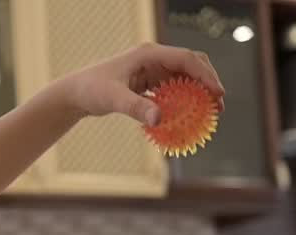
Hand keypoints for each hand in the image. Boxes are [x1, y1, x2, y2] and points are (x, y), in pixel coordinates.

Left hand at [58, 42, 224, 126]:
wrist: (76, 94)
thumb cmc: (92, 90)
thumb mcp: (114, 99)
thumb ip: (136, 108)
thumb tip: (159, 120)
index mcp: (149, 53)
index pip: (186, 59)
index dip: (205, 74)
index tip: (218, 93)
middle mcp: (154, 58)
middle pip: (191, 65)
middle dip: (208, 82)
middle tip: (219, 105)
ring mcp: (152, 70)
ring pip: (185, 78)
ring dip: (198, 93)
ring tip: (210, 113)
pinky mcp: (149, 82)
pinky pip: (173, 90)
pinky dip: (184, 101)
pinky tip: (190, 117)